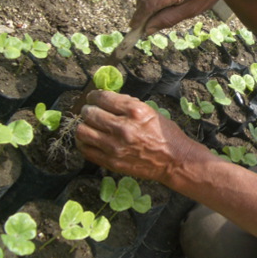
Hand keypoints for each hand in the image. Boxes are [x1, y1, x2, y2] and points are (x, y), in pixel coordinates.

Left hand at [75, 90, 207, 186]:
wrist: (174, 160)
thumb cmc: (165, 133)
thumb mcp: (151, 111)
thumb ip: (128, 105)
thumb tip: (106, 99)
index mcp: (135, 111)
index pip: (103, 98)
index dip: (94, 96)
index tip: (93, 97)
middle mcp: (123, 128)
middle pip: (89, 113)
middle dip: (88, 109)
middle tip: (90, 111)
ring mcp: (115, 146)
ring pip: (82, 131)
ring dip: (84, 125)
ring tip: (89, 126)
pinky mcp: (111, 161)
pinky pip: (85, 149)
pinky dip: (84, 142)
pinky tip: (90, 139)